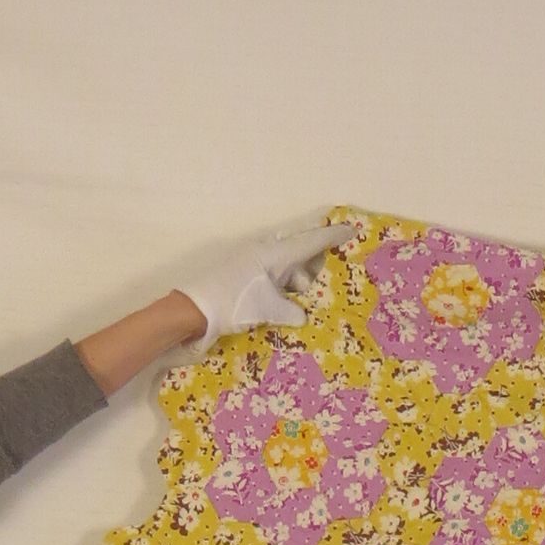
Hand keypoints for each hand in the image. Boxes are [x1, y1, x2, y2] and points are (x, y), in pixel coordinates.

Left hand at [174, 218, 347, 352]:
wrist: (193, 309)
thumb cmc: (232, 303)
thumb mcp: (268, 310)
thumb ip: (292, 312)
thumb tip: (302, 316)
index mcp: (274, 254)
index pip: (310, 242)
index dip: (332, 236)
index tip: (351, 228)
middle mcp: (264, 253)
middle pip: (298, 253)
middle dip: (311, 267)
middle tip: (317, 282)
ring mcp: (251, 262)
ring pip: (284, 267)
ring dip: (294, 283)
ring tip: (294, 302)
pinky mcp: (242, 274)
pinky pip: (271, 276)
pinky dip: (280, 288)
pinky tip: (279, 304)